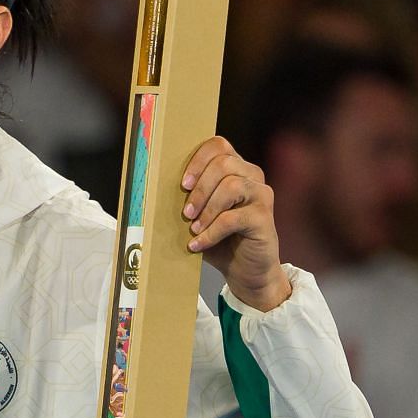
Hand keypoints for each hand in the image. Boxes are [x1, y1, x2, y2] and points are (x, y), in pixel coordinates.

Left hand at [181, 136, 290, 310]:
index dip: (198, 160)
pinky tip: (199, 244)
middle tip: (186, 212)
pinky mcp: (264, 217)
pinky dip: (211, 232)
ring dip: (206, 209)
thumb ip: (187, 200)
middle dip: (199, 189)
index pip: (218, 145)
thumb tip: (153, 192)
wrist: (246, 272)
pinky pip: (233, 218)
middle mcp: (252, 177)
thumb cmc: (221, 241)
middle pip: (223, 163)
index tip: (183, 184)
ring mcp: (261, 195)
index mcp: (236, 169)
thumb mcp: (199, 217)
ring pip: (231, 186)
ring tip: (193, 228)